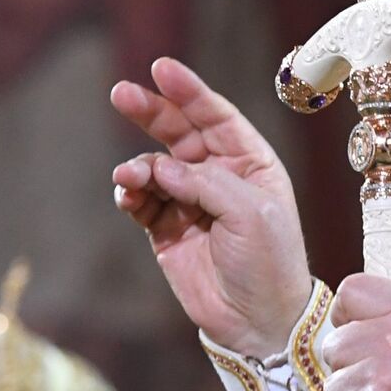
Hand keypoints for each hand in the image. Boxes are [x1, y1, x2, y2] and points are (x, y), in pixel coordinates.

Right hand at [111, 58, 311, 356]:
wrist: (257, 321)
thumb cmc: (269, 262)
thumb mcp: (252, 214)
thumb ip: (206, 183)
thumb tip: (161, 166)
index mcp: (250, 162)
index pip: (216, 116)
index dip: (189, 91)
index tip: (161, 68)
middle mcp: (218, 175)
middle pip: (179, 131)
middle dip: (151, 111)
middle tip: (121, 94)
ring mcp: (189, 202)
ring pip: (154, 167)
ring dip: (138, 166)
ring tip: (130, 178)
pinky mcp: (165, 230)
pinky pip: (140, 201)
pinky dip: (129, 194)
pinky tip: (127, 195)